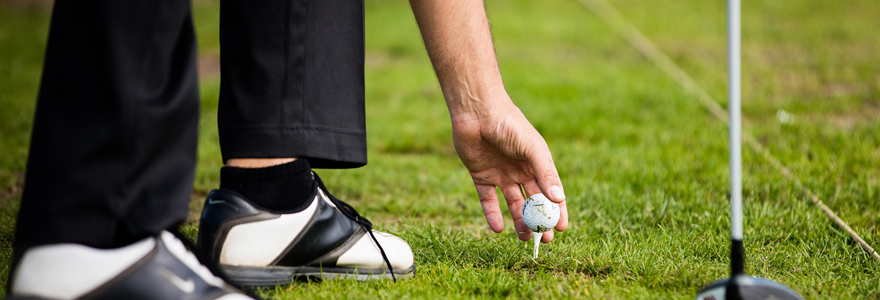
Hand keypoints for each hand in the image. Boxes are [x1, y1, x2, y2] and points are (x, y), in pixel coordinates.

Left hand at [451, 96, 567, 242]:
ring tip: (524, 238)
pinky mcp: (482, 175)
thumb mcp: (532, 149)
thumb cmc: (509, 124)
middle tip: (543, 239)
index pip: (551, 191)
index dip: (557, 210)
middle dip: (538, 220)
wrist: (477, 111)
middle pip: (532, 200)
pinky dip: (493, 214)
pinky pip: (488, 200)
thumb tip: (559, 199)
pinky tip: (499, 228)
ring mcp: (501, 173)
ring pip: (512, 203)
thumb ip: (545, 173)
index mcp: (537, 162)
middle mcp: (520, 170)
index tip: (561, 228)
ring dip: (518, 220)